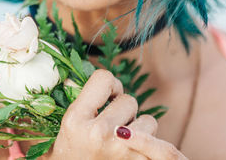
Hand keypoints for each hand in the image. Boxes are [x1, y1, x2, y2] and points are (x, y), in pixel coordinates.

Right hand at [48, 69, 187, 159]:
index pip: (104, 78)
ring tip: (123, 140)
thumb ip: (79, 100)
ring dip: (138, 128)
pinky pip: (161, 145)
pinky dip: (153, 145)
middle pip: (129, 99)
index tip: (106, 96)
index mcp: (76, 119)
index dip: (109, 85)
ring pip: (147, 120)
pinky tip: (142, 148)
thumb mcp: (64, 126)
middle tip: (112, 124)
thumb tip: (88, 74)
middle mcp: (99, 133)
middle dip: (123, 110)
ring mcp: (121, 150)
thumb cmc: (69, 156)